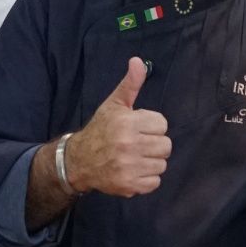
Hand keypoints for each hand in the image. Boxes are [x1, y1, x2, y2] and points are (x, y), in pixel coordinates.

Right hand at [66, 57, 170, 197]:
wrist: (79, 160)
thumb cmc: (100, 130)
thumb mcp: (114, 104)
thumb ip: (130, 84)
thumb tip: (138, 61)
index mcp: (127, 123)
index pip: (162, 124)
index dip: (151, 126)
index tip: (137, 128)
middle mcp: (129, 145)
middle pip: (166, 146)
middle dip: (154, 144)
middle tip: (138, 144)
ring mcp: (129, 167)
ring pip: (162, 165)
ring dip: (151, 162)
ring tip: (135, 157)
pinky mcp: (129, 185)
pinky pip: (155, 182)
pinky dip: (147, 179)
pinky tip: (133, 170)